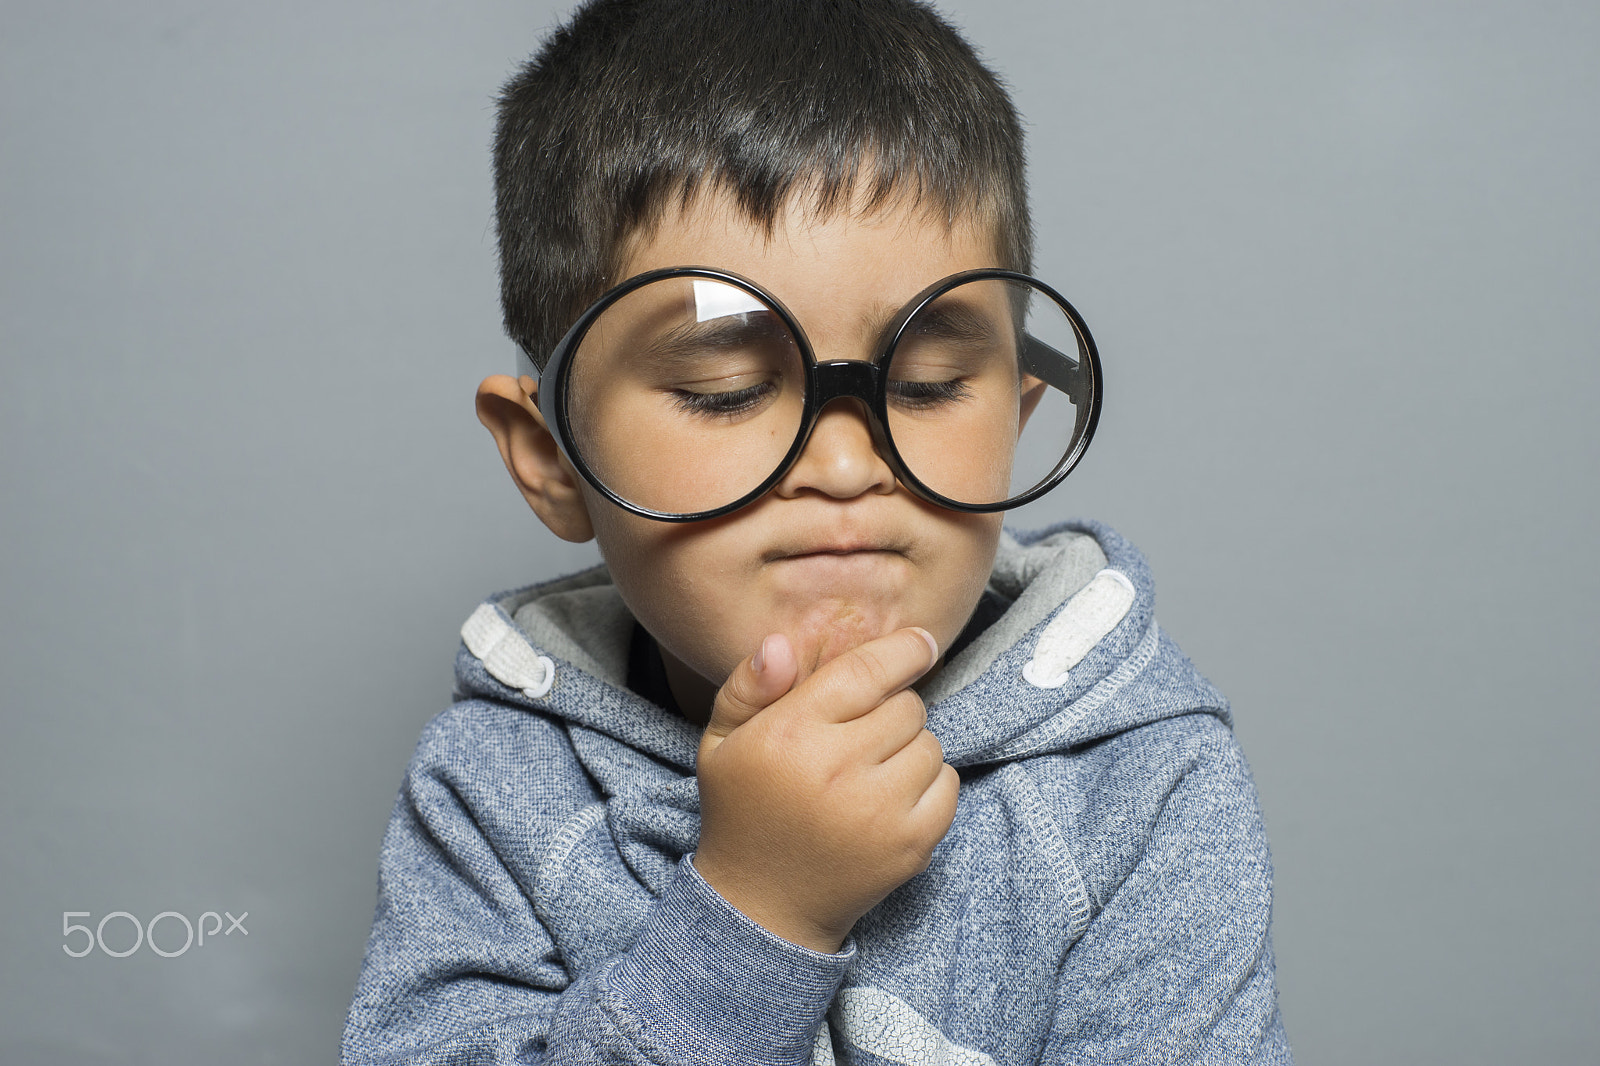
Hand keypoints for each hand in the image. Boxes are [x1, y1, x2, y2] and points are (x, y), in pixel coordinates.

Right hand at [692, 627, 959, 952]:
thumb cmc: (744, 811)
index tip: (921, 643)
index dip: (903, 650)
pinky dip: (930, 783)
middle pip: (907, 706)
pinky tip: (892, 796)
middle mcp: (838, 769)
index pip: (867, 671)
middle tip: (861, 735)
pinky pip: (948, 785)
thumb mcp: (721, 743)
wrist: (762, 907)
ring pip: (931, 743)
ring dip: (910, 747)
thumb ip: (748, 687)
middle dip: (891, 709)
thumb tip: (781, 643)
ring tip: (872, 769)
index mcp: (791, 734)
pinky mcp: (910, 845)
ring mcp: (879, 811)